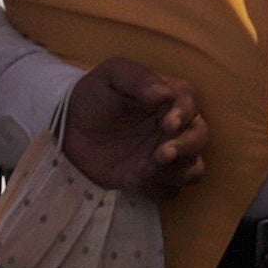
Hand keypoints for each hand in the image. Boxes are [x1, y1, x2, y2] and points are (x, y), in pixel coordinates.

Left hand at [63, 57, 207, 197]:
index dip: (185, 115)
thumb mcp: (112, 75)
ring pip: (193, 169)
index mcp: (168, 99)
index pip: (191, 104)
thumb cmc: (93, 96)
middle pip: (200, 138)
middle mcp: (172, 129)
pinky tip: (139, 180)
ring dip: (178, 172)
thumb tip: (166, 93)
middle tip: (162, 153)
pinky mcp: (148, 180)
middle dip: (186, 147)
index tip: (169, 123)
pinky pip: (169, 192)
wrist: (67, 129)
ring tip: (149, 168)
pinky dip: (160, 189)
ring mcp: (162, 156)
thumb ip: (139, 79)